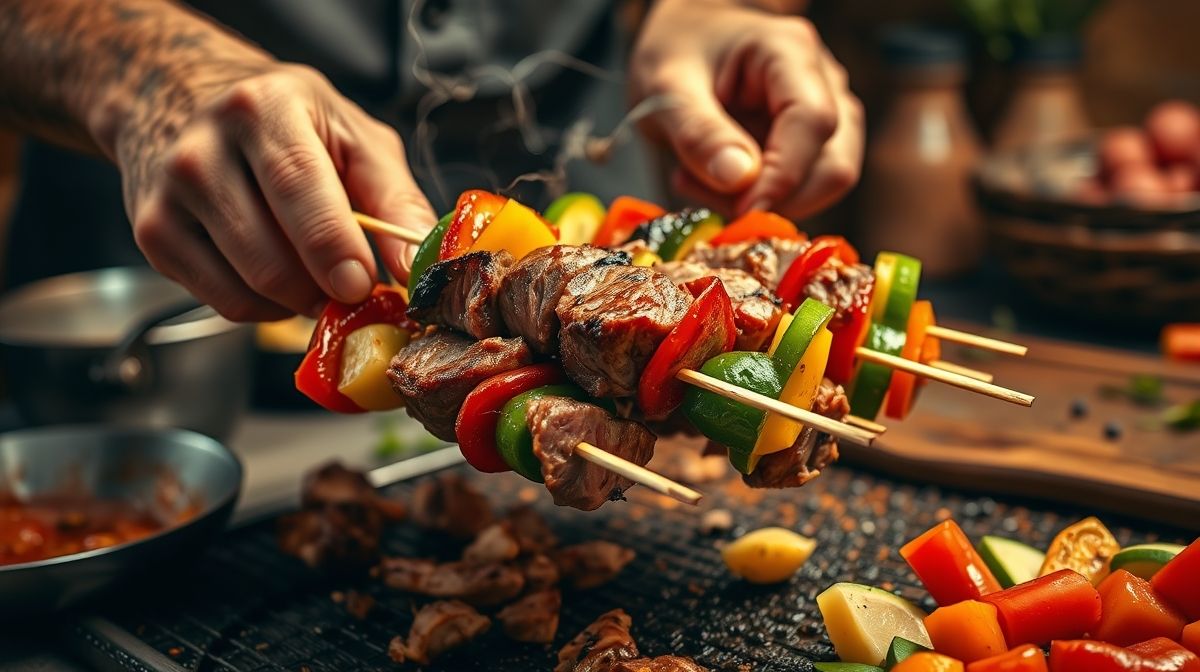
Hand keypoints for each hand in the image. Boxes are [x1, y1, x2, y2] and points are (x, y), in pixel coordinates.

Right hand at [115, 60, 434, 320]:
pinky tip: (278, 276)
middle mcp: (203, 150)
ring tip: (320, 278)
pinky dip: (265, 307)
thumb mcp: (352, 136)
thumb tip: (415, 265)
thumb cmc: (287, 121)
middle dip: (324, 290)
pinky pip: (224, 303)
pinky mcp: (153, 236)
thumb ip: (394, 197)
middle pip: (270, 256)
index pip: (299, 188)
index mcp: (262, 109)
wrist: (182, 98)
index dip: (333, 247)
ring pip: (247, 288)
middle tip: (355, 290)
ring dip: (299, 303)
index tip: (364, 285)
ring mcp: (168, 196)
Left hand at [630, 0, 863, 220]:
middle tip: (700, 193)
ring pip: (822, 184)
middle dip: (773, 199)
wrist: (682, 40)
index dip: (783, 176)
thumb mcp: (668, 86)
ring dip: (762, 203)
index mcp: (790, 53)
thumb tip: (740, 181)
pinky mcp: (811, 144)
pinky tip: (708, 180)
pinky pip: (801, 189)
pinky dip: (756, 199)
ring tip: (694, 181)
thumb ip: (699, 132)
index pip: (813, 122)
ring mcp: (826, 113)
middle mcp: (823, 83)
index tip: (743, 210)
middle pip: (832, 164)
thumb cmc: (676, 50)